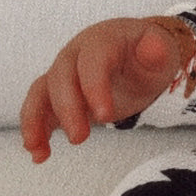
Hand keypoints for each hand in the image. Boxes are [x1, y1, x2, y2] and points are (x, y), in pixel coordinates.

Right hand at [20, 18, 181, 163]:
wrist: (136, 57)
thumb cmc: (147, 55)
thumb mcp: (161, 52)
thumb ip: (158, 52)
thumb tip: (155, 48)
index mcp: (101, 40)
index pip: (93, 60)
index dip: (94, 87)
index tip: (104, 116)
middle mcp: (75, 54)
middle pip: (61, 77)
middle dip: (67, 109)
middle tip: (80, 138)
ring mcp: (63, 73)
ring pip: (41, 91)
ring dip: (35, 119)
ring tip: (38, 148)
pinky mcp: (57, 95)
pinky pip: (37, 109)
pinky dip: (34, 130)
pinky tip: (39, 154)